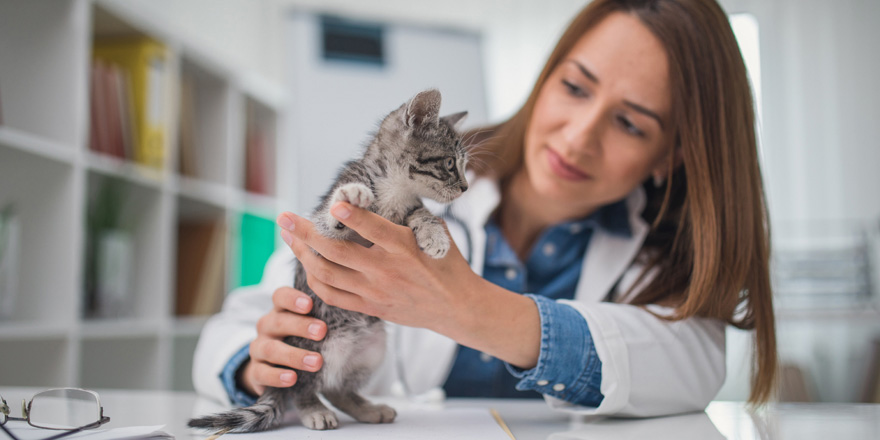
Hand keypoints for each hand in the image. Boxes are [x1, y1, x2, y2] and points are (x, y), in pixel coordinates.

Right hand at [239, 287, 327, 395]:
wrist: (277, 370)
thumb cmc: (303, 341)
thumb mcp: (312, 328)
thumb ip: (329, 321)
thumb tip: (363, 318)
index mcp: (281, 311)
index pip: (280, 297)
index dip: (292, 298)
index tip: (310, 304)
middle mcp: (267, 326)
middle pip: (278, 321)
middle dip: (300, 326)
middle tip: (322, 332)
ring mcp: (259, 348)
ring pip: (271, 349)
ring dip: (294, 355)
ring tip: (316, 362)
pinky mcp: (256, 371)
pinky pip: (261, 373)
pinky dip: (276, 376)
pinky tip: (292, 378)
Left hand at [276, 203, 541, 368]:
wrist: (457, 306)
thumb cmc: (447, 264)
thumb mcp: (435, 233)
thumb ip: (408, 216)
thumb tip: (384, 196)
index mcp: (403, 247)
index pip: (372, 229)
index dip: (351, 215)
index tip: (334, 203)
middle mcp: (385, 269)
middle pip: (336, 252)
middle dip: (305, 233)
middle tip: (285, 218)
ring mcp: (375, 291)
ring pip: (327, 274)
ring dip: (303, 255)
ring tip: (289, 238)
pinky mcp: (371, 306)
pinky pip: (333, 295)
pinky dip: (315, 280)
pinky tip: (306, 265)